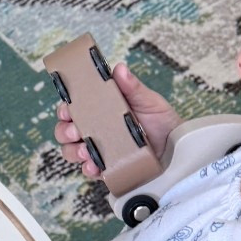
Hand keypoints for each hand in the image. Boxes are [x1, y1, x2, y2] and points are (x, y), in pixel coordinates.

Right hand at [56, 60, 177, 178]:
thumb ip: (133, 87)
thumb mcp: (149, 101)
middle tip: (76, 132)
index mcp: (100, 109)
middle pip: (66, 130)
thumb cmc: (161, 121)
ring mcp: (98, 150)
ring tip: (86, 152)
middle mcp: (95, 129)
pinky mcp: (105, 168)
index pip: (73, 108)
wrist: (176, 149)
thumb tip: (120, 69)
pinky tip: (95, 166)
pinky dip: (88, 169)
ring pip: (71, 151)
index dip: (64, 109)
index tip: (66, 110)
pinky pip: (89, 170)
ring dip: (73, 151)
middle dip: (65, 131)